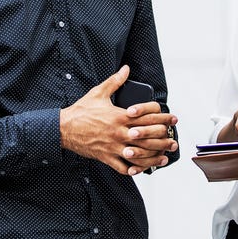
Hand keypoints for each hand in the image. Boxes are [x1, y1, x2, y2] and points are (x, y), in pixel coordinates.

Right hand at [60, 66, 179, 174]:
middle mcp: (119, 132)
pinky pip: (123, 167)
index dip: (162, 116)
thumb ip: (115, 81)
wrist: (64, 128)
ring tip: (165, 157)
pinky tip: (141, 169)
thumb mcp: (98, 93)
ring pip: (139, 154)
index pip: (148, 116)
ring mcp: (114, 146)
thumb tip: (126, 69)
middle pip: (148, 136)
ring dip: (154, 156)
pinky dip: (133, 169)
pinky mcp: (106, 157)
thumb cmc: (81, 111)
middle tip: (173, 139)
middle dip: (164, 138)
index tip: (170, 119)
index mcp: (120, 116)